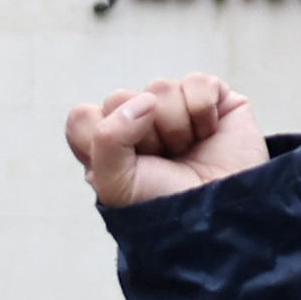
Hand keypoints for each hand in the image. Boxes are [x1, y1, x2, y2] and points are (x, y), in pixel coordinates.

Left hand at [63, 75, 273, 205]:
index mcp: (107, 145)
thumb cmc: (163, 205)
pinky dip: (203, 110)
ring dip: (175, 127)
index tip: (125, 165)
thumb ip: (106, 139)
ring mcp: (174, 109)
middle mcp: (137, 123)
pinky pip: (198, 83)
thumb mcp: (115, 184)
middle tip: (161, 159)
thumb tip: (145, 101)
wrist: (217, 216)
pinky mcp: (212, 99)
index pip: (82, 117)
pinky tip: (208, 133)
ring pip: (160, 88)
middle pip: (119, 97)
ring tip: (185, 151)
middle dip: (142, 134)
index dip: (102, 137)